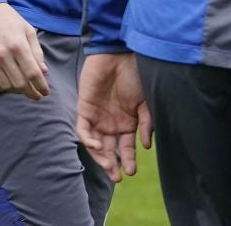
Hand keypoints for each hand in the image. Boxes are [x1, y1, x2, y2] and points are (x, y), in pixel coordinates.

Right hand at [0, 3, 48, 98]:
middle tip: (36, 95)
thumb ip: (36, 52)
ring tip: (23, 89)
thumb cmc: (9, 19)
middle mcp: (4, 55)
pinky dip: (2, 87)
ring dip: (16, 91)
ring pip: (5, 86)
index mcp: (18, 45)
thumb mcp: (28, 30)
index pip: (32, 73)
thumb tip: (43, 72)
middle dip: (30, 92)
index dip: (40, 86)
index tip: (45, 92)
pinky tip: (8, 84)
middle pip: (19, 83)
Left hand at [76, 53, 152, 182]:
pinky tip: (99, 145)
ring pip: (95, 144)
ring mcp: (97, 117)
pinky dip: (89, 140)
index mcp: (127, 122)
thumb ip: (146, 122)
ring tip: (109, 167)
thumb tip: (145, 146)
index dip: (128, 160)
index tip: (131, 172)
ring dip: (101, 157)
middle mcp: (112, 123)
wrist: (120, 53)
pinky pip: (83, 130)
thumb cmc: (136, 74)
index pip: (126, 148)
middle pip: (110, 150)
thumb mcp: (146, 100)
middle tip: (117, 177)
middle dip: (113, 165)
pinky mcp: (84, 109)